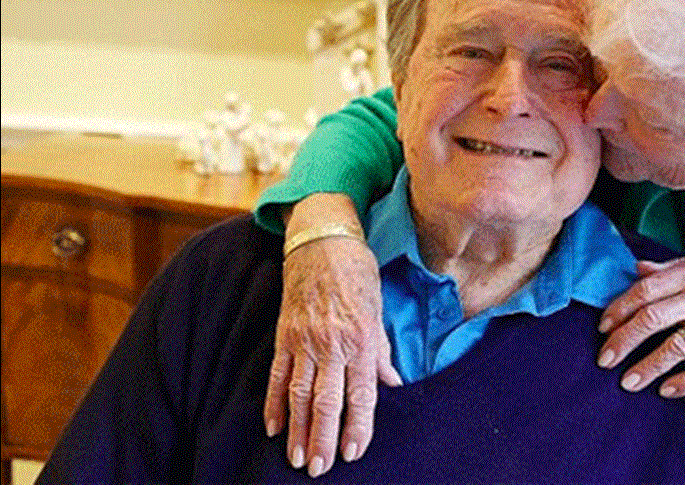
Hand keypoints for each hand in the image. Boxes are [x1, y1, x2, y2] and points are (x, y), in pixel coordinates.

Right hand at [263, 194, 401, 477]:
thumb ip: (382, 351)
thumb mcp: (379, 309)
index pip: (361, 393)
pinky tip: (273, 426)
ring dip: (297, 429)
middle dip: (322, 437)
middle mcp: (333, 343)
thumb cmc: (358, 273)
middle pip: (326, 400)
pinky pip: (277, 375)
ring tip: (296, 457)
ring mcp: (305, 340)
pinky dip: (274, 402)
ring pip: (299, 393)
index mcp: (363, 339)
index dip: (357, 425)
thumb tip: (393, 384)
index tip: (353, 452)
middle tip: (318, 468)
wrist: (322, 241)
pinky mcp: (284, 334)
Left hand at [596, 249, 684, 397]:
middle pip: (652, 320)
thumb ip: (672, 267)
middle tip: (604, 359)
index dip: (619, 309)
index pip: (646, 290)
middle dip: (623, 341)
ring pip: (675, 348)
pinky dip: (684, 383)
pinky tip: (666, 391)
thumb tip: (638, 268)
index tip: (603, 326)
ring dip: (647, 367)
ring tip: (627, 382)